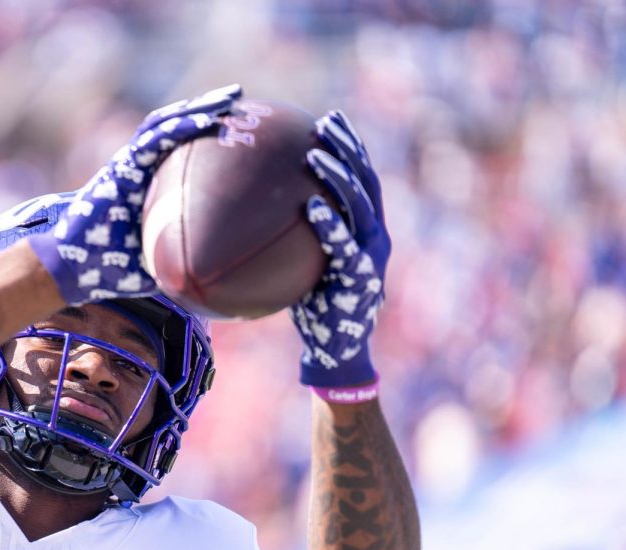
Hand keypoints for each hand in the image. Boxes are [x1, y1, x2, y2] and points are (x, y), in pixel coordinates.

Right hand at [29, 84, 241, 305]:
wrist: (72, 266)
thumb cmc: (110, 269)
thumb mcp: (160, 262)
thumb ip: (185, 257)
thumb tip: (223, 273)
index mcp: (146, 185)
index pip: (179, 151)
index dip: (205, 134)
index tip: (236, 128)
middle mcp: (137, 168)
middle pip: (175, 128)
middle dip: (207, 109)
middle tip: (239, 98)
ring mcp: (128, 165)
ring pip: (166, 125)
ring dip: (198, 108)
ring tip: (231, 98)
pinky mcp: (121, 168)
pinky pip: (154, 140)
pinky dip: (180, 126)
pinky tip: (206, 119)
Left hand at [291, 110, 390, 387]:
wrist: (337, 353)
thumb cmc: (315, 308)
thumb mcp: (305, 265)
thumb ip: (295, 238)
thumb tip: (251, 211)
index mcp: (366, 230)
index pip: (362, 179)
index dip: (350, 147)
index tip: (328, 119)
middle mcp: (375, 237)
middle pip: (366, 182)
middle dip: (348, 148)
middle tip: (325, 123)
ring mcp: (371, 257)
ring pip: (360, 207)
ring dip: (339, 178)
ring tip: (314, 155)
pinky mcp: (360, 279)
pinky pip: (343, 246)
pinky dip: (329, 224)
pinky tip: (310, 206)